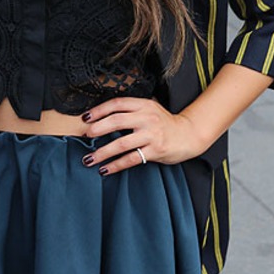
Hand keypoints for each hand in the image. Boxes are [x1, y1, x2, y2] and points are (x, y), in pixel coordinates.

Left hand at [79, 97, 204, 176]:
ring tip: (89, 159)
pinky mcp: (155, 150)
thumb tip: (101, 120)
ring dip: (102, 152)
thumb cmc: (164, 124)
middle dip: (97, 129)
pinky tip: (105, 169)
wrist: (189, 135)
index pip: (117, 104)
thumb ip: (131, 112)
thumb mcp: (150, 110)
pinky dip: (116, 165)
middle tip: (84, 136)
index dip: (99, 110)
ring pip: (121, 143)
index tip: (85, 118)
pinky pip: (131, 159)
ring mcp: (152, 135)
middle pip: (116, 121)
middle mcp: (147, 118)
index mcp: (144, 105)